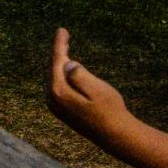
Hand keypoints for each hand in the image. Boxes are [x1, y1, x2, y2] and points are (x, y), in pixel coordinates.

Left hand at [48, 28, 134, 148]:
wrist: (115, 137)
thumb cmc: (110, 110)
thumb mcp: (98, 89)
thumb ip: (80, 75)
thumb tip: (67, 64)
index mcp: (59, 91)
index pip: (57, 61)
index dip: (60, 44)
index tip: (62, 30)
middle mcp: (52, 98)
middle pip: (53, 68)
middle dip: (59, 51)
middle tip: (64, 35)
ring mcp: (55, 106)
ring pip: (54, 77)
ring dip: (60, 63)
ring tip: (64, 48)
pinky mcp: (62, 110)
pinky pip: (57, 85)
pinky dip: (61, 74)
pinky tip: (66, 69)